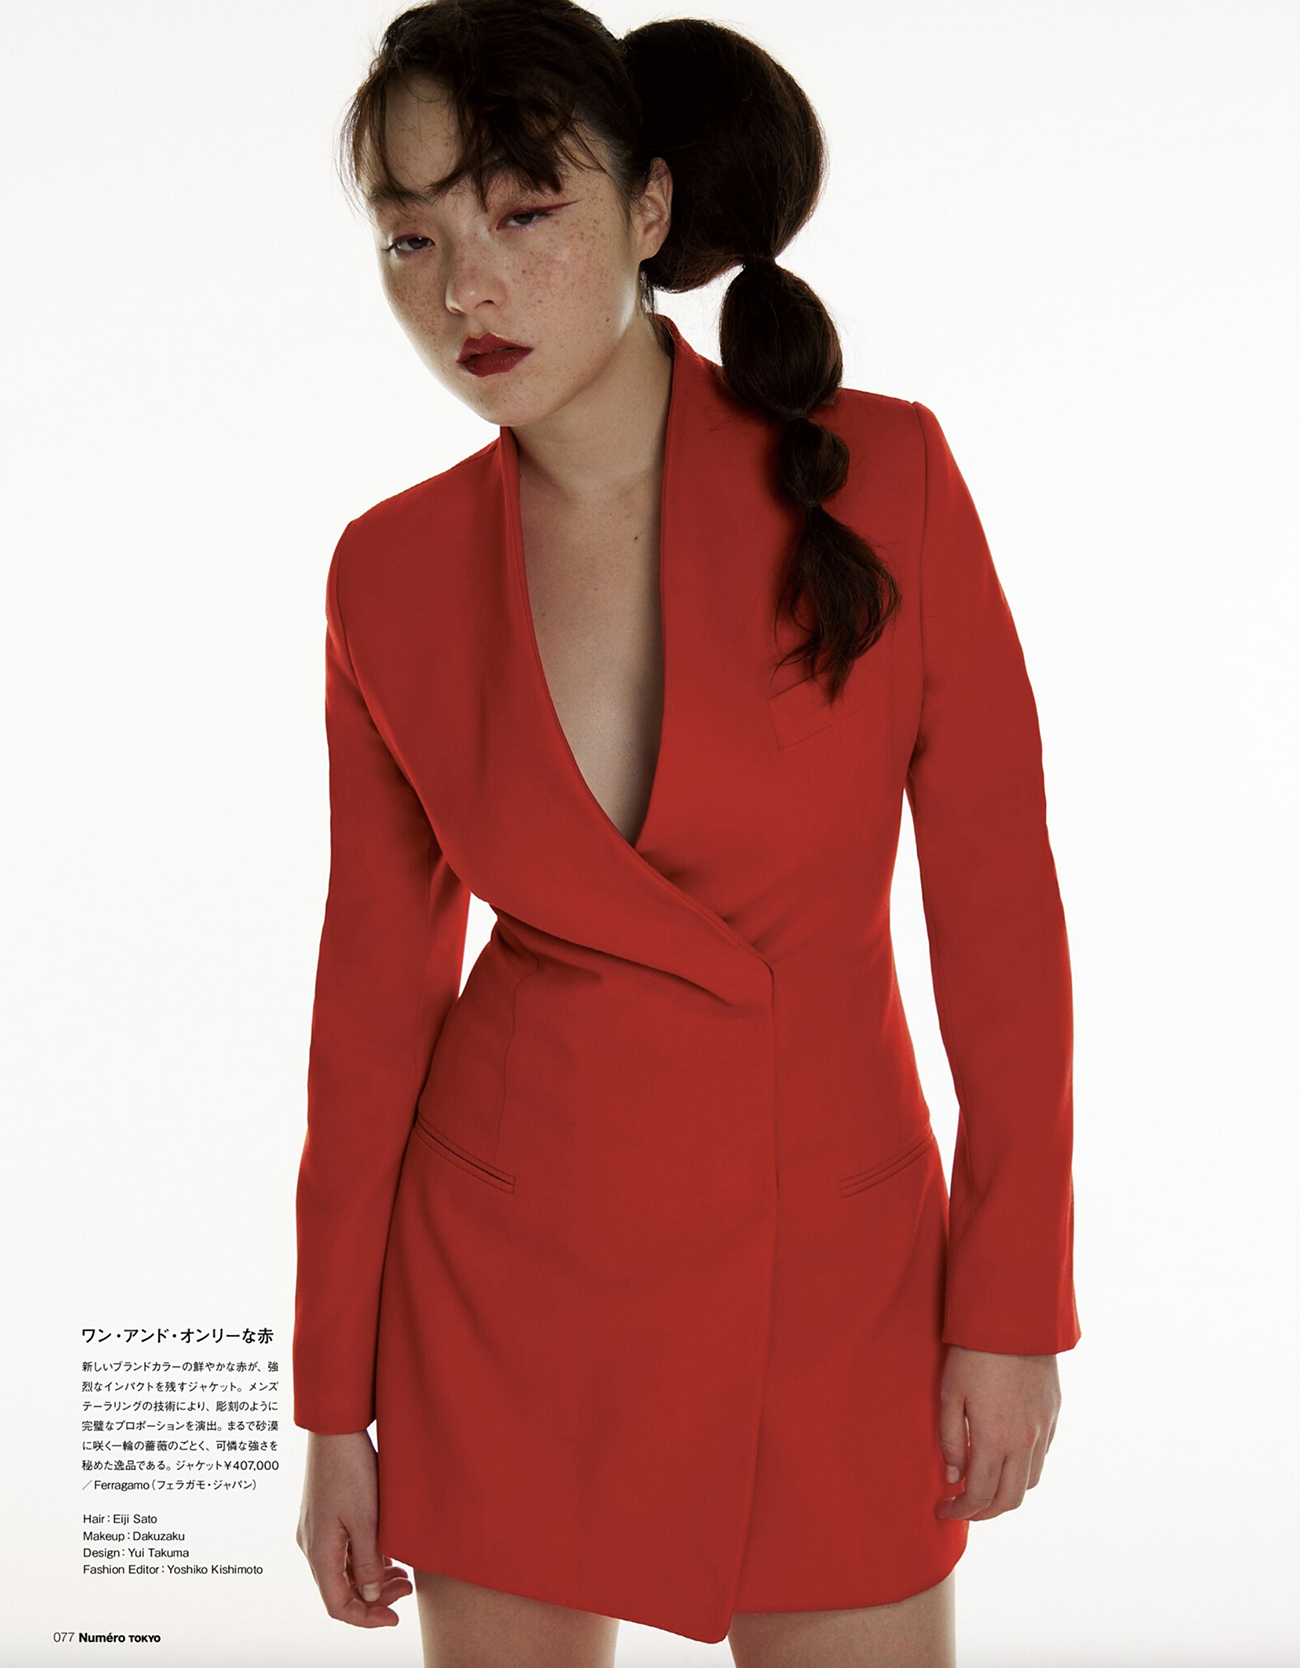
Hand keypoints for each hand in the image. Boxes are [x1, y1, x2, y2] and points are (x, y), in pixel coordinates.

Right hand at [296, 1429, 411, 1625]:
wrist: (335, 1428)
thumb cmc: (351, 1470)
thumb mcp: (366, 1520)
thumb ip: (368, 1562)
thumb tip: (370, 1595)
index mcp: (319, 1552)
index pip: (338, 1605)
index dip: (366, 1618)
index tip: (394, 1618)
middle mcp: (312, 1546)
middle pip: (341, 1589)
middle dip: (374, 1598)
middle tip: (407, 1591)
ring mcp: (317, 1530)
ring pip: (344, 1570)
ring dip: (371, 1578)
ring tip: (403, 1576)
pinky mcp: (324, 1515)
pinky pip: (344, 1551)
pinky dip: (365, 1559)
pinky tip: (388, 1555)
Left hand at [935, 1345, 1060, 1520]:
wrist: (1015, 1320)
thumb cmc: (974, 1354)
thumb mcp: (949, 1394)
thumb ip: (951, 1440)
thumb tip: (953, 1476)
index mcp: (996, 1440)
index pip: (980, 1496)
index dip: (960, 1511)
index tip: (943, 1508)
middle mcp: (1025, 1443)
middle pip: (1009, 1501)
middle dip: (984, 1513)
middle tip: (962, 1507)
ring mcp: (1043, 1430)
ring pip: (1029, 1482)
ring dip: (1006, 1493)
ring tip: (984, 1485)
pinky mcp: (1053, 1415)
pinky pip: (1042, 1456)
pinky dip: (1023, 1469)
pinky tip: (1005, 1458)